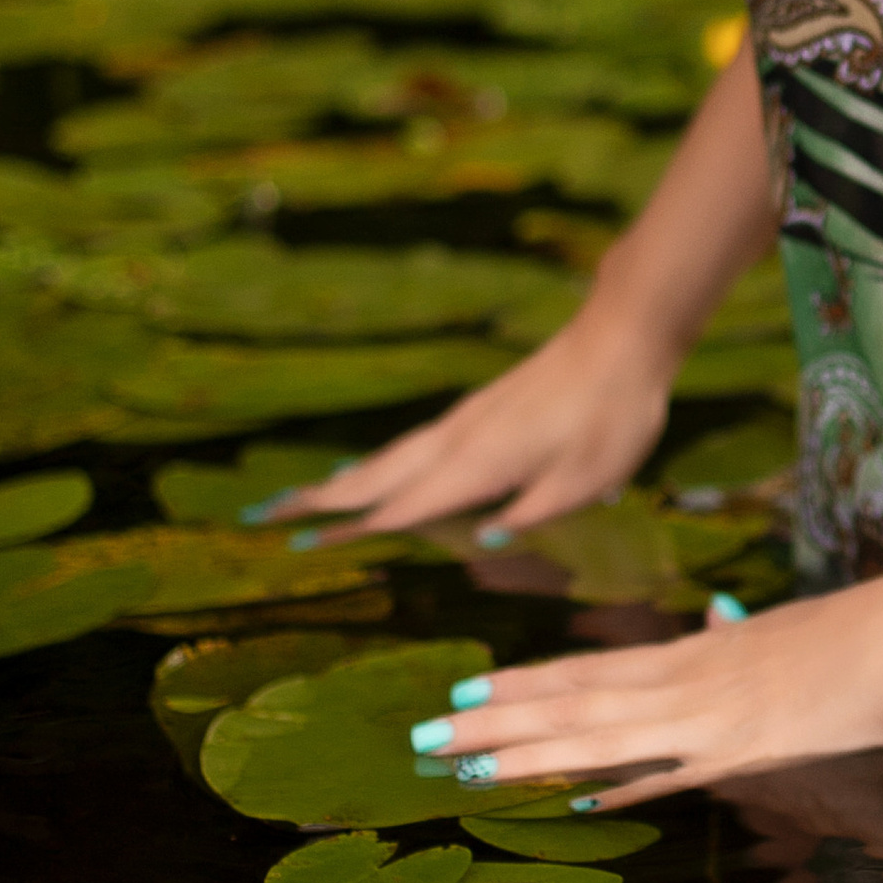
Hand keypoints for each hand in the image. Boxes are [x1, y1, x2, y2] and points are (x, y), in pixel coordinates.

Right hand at [274, 299, 674, 546]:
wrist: (623, 337)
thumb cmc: (613, 414)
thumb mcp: (588, 480)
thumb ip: (535, 512)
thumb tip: (487, 539)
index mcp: (478, 463)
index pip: (402, 507)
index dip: (352, 531)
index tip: (297, 545)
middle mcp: (459, 439)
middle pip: (375, 476)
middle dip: (318, 500)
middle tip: (259, 514)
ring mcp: (465, 420)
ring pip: (389, 457)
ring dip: (340, 480)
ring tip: (297, 498)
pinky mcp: (478, 410)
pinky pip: (411, 444)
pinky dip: (377, 463)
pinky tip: (372, 472)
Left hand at [406, 576, 882, 804]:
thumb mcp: (800, 632)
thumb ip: (750, 638)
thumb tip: (716, 620)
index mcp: (708, 650)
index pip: (597, 670)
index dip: (526, 684)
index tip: (464, 692)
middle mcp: (700, 676)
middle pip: (578, 697)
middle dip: (496, 720)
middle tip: (421, 736)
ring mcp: (722, 709)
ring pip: (603, 727)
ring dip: (526, 748)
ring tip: (459, 763)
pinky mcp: (756, 740)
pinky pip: (671, 766)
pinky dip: (618, 780)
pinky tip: (570, 797)